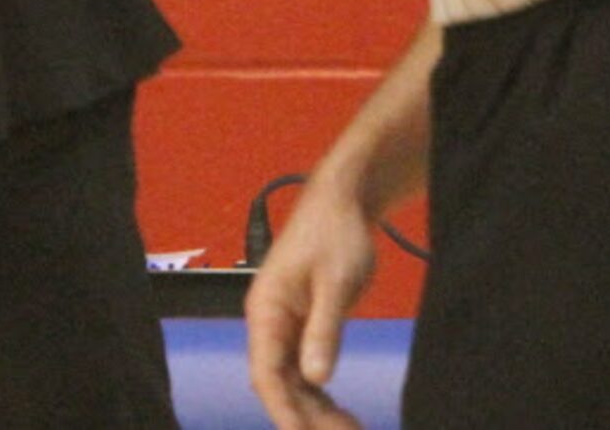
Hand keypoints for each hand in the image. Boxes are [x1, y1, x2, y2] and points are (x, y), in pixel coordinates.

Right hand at [244, 178, 377, 429]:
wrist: (343, 202)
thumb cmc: (336, 235)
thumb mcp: (336, 283)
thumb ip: (324, 330)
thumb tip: (317, 379)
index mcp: (266, 311)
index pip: (266, 373)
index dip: (283, 410)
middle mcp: (268, 323)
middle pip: (278, 384)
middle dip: (306, 417)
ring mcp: (284, 326)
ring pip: (292, 382)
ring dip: (315, 411)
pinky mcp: (303, 326)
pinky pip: (304, 371)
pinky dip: (321, 395)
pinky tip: (343, 414)